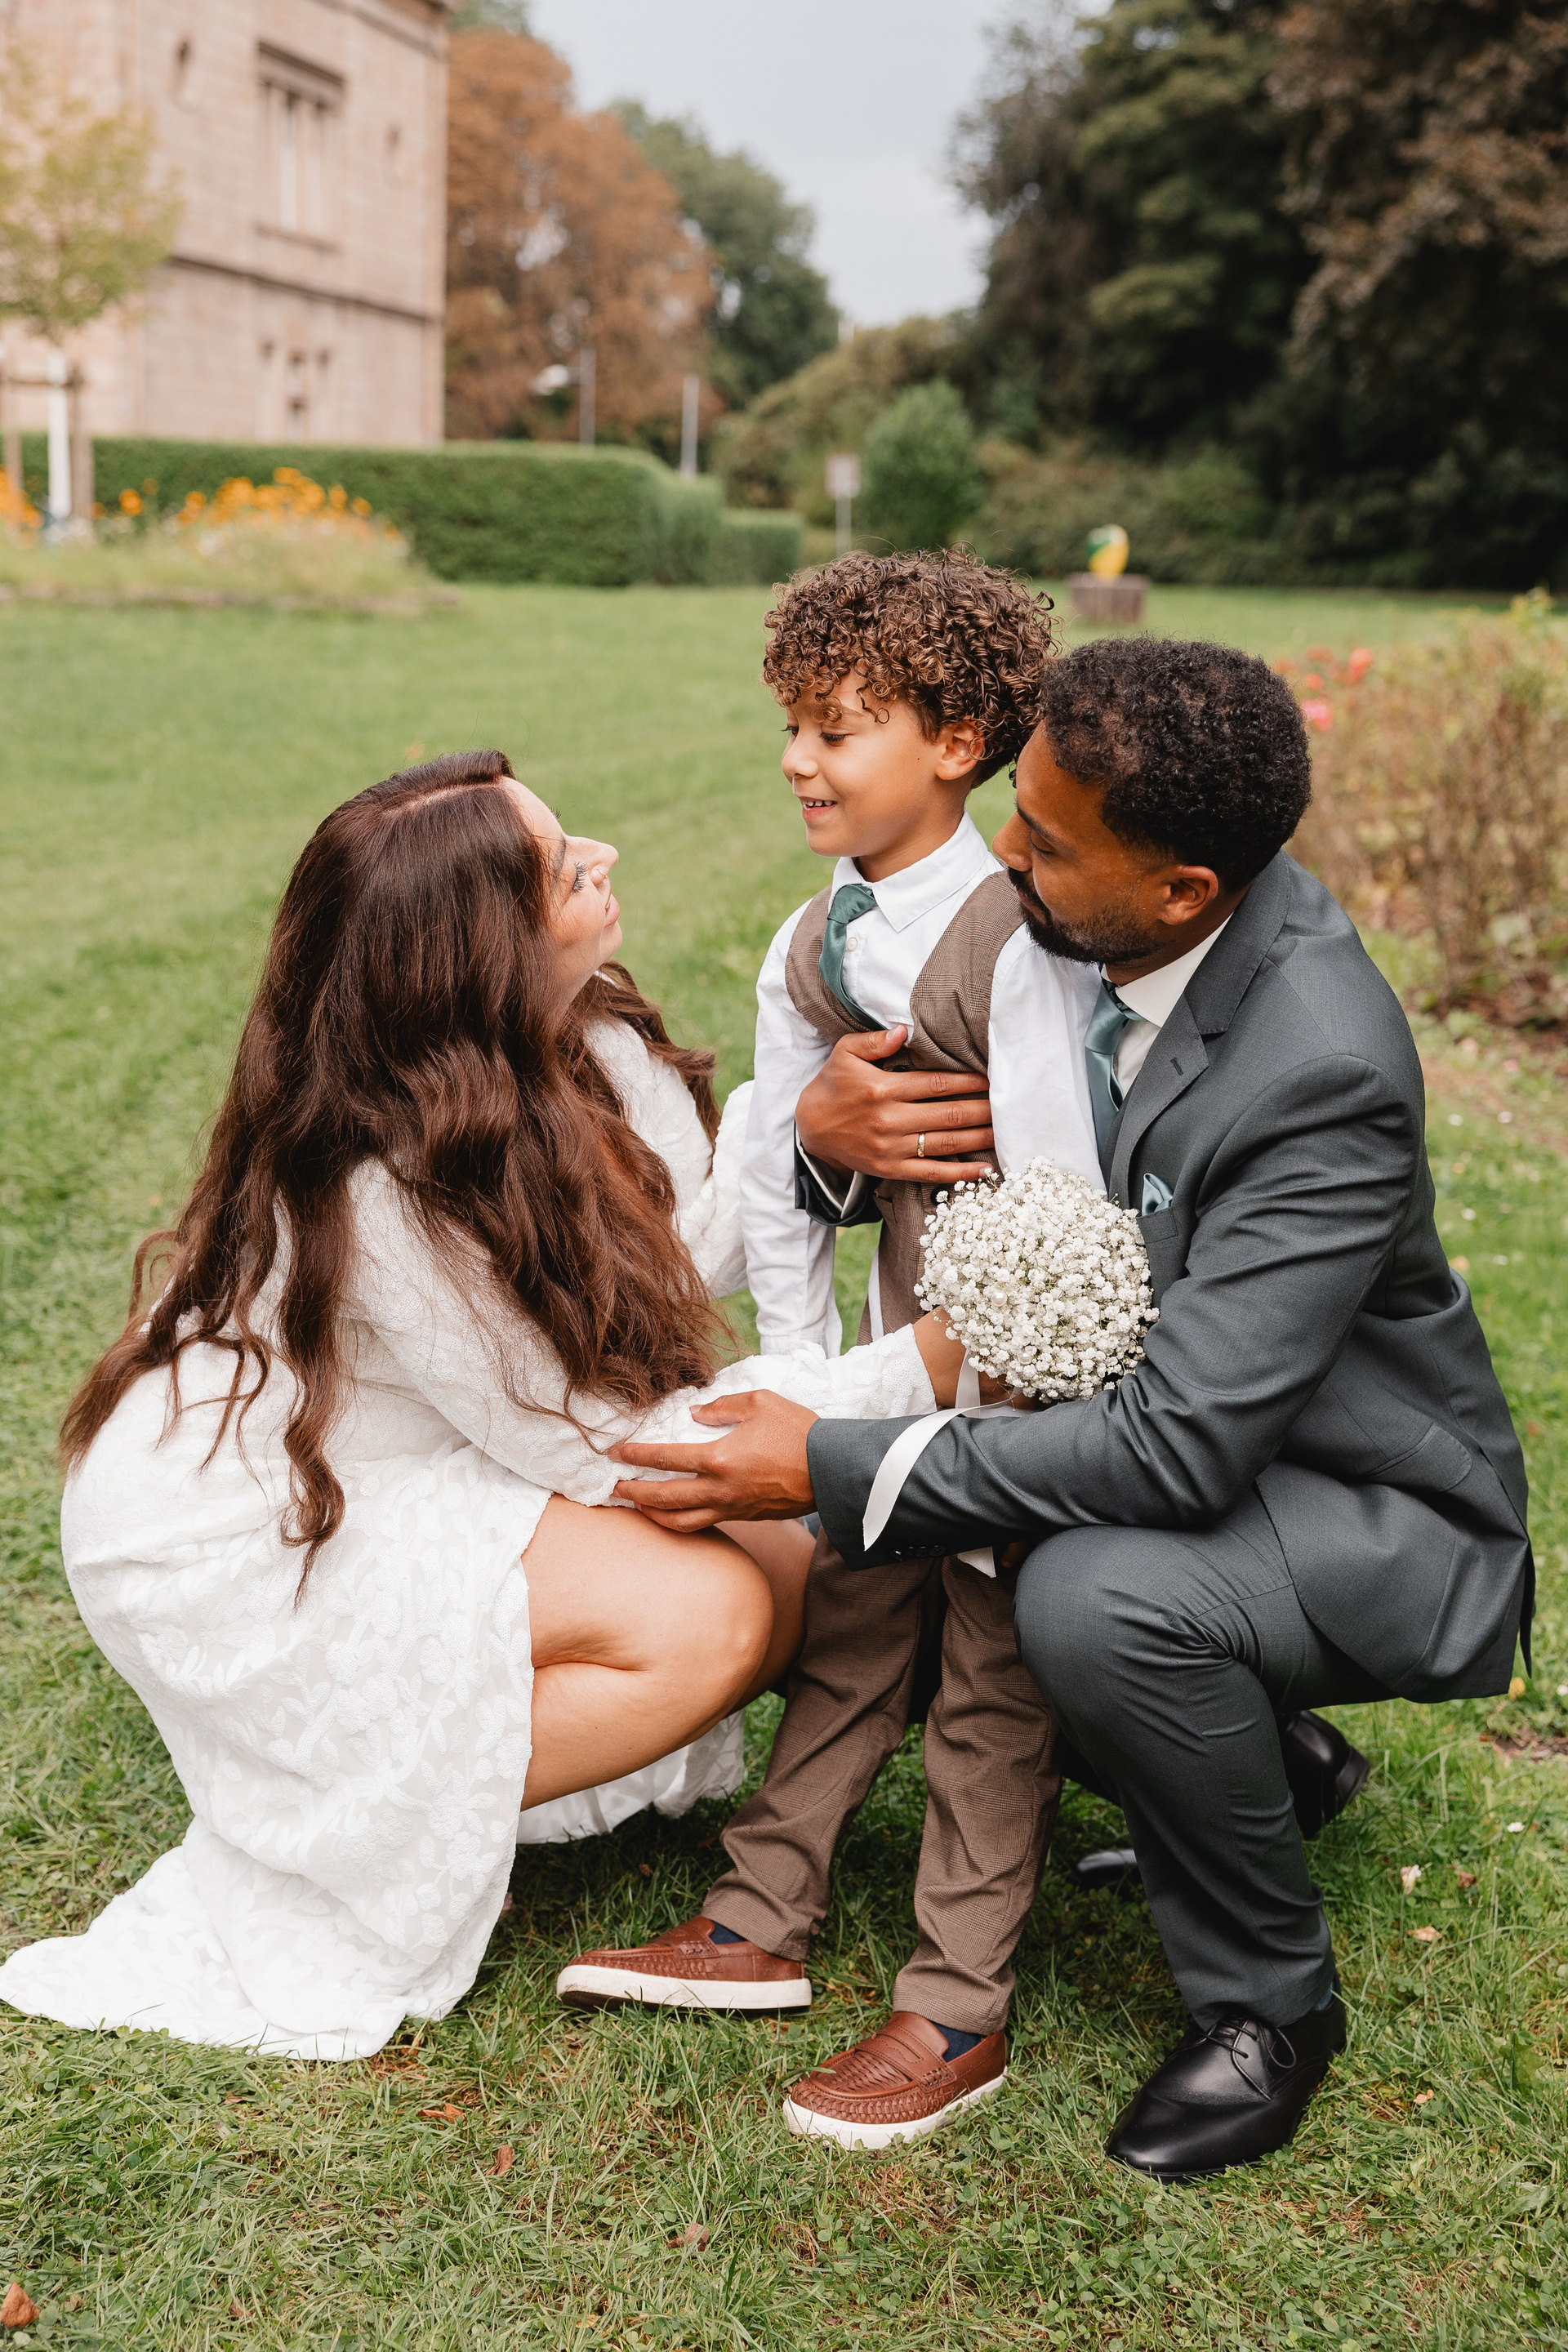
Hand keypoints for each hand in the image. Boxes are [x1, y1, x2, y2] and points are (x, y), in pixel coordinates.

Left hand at [611, 1391, 817, 1530]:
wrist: (833, 1469)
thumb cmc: (799, 1431)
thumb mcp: (761, 1402)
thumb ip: (722, 1405)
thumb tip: (695, 1413)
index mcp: (720, 1459)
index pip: (666, 1459)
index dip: (636, 1456)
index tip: (615, 1454)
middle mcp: (721, 1490)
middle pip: (664, 1499)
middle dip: (633, 1494)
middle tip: (613, 1488)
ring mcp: (733, 1508)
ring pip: (681, 1522)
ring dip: (653, 1516)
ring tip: (636, 1507)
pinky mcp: (746, 1518)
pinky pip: (705, 1524)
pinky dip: (681, 1521)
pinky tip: (674, 1512)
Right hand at [795, 1027, 993, 1184]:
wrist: (811, 1128)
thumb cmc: (834, 1085)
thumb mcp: (845, 1053)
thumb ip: (875, 1040)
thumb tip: (905, 1031)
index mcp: (884, 1089)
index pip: (937, 1084)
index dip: (968, 1081)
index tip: (990, 1080)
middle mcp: (890, 1120)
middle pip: (948, 1114)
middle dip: (982, 1109)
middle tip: (1007, 1105)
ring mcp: (892, 1148)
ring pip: (946, 1143)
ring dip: (979, 1138)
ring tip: (1003, 1131)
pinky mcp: (890, 1169)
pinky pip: (932, 1173)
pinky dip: (961, 1174)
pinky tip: (985, 1170)